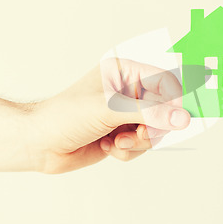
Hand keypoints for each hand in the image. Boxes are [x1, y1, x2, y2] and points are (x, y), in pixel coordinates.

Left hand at [28, 59, 190, 173]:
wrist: (40, 144)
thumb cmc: (66, 116)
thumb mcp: (110, 110)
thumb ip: (150, 113)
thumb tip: (182, 118)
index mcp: (126, 72)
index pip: (165, 82)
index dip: (176, 101)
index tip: (182, 118)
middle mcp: (129, 91)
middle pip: (165, 111)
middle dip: (151, 128)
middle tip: (138, 134)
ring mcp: (126, 114)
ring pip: (155, 131)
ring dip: (137, 142)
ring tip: (116, 142)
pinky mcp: (123, 133)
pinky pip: (142, 145)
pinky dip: (127, 151)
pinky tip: (107, 145)